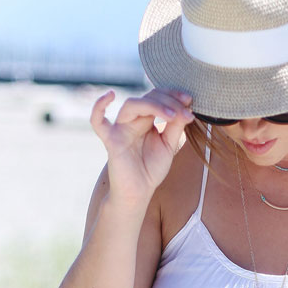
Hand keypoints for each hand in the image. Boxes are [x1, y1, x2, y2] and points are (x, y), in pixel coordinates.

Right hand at [89, 88, 194, 204]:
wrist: (139, 192)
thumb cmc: (151, 169)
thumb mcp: (169, 145)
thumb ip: (175, 126)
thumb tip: (186, 108)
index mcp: (146, 120)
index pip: (157, 97)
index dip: (172, 95)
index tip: (189, 100)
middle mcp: (132, 121)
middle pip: (147, 98)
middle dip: (168, 101)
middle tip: (186, 112)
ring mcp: (121, 129)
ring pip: (132, 105)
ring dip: (154, 105)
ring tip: (172, 115)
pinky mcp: (111, 141)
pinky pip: (98, 122)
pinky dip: (99, 107)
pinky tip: (110, 95)